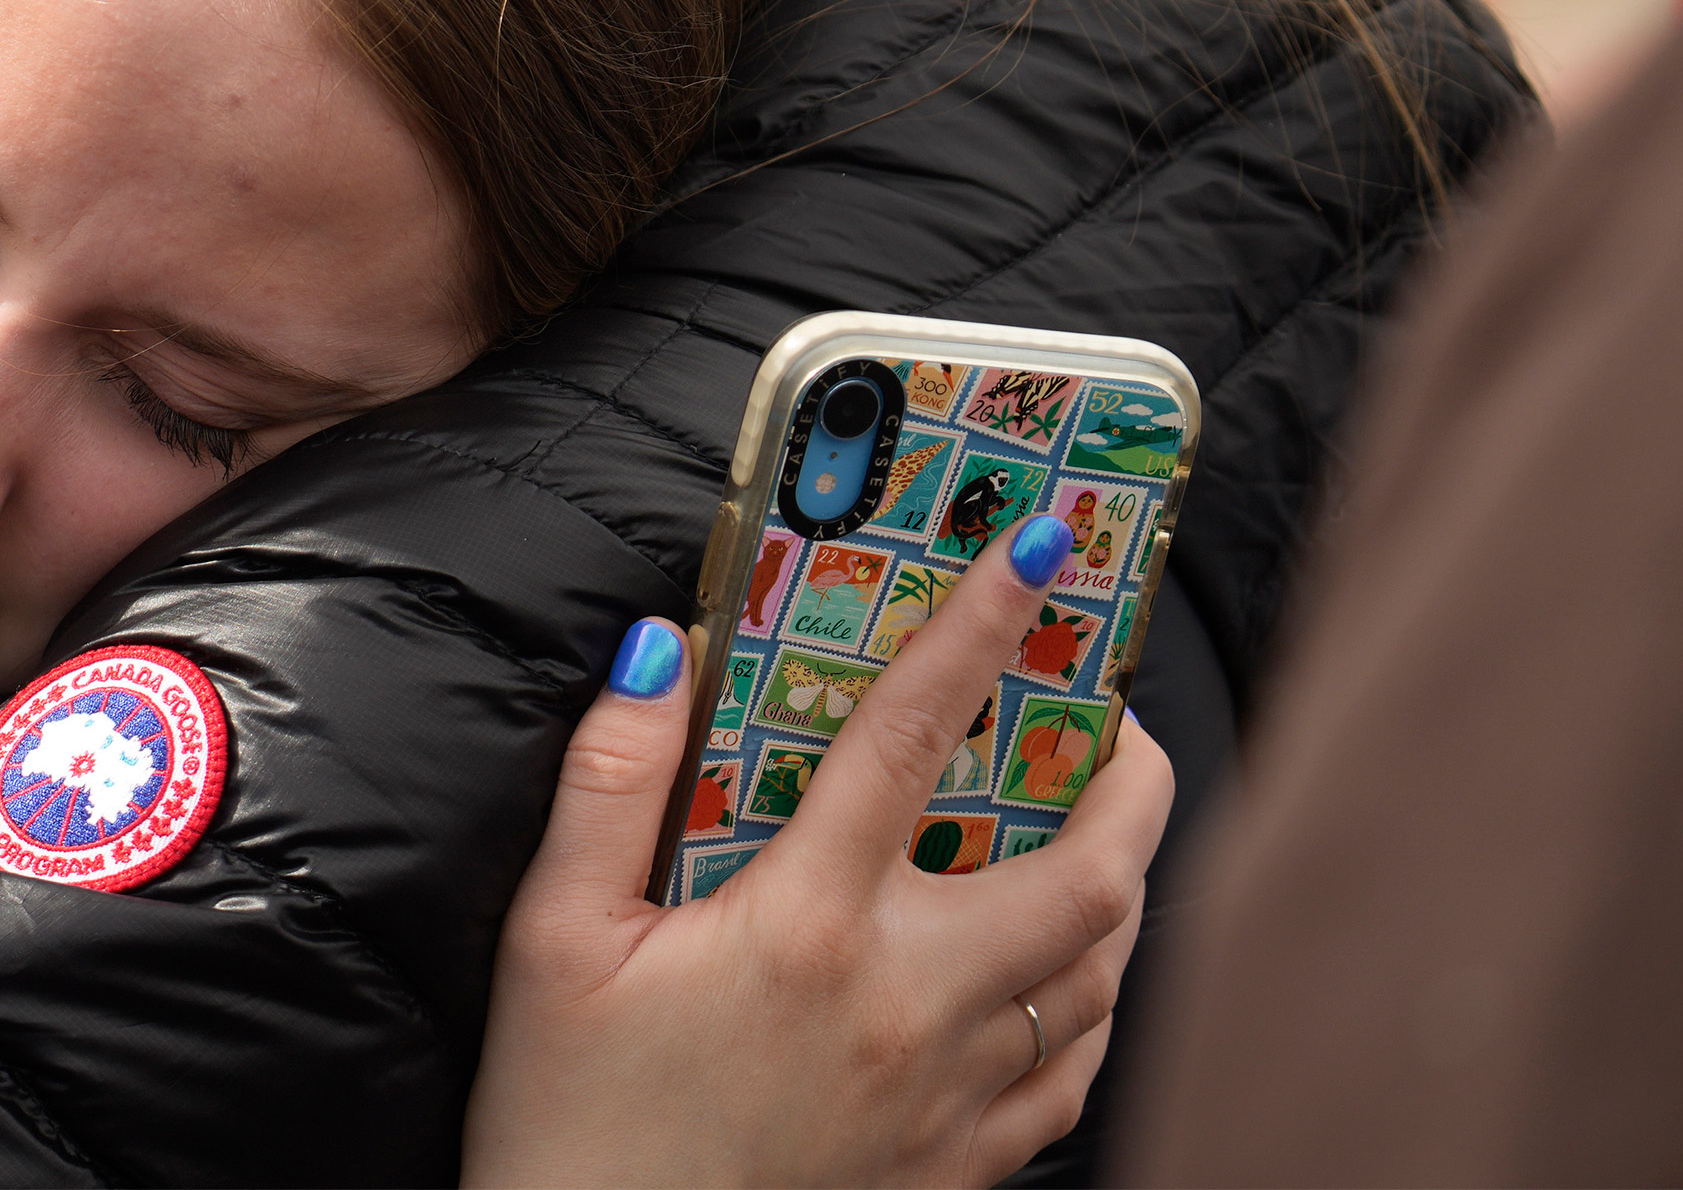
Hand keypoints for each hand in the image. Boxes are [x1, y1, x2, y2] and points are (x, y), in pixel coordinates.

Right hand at [462, 517, 1171, 1189]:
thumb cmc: (571, 1118)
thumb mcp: (553, 937)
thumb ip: (608, 781)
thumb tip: (659, 648)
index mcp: (805, 928)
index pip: (911, 741)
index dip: (977, 631)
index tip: (1030, 554)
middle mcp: (906, 1005)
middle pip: (1089, 871)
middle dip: (1129, 774)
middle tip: (1112, 716)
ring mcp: (951, 1096)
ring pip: (1102, 973)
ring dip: (1118, 883)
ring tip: (1092, 825)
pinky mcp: (961, 1167)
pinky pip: (1074, 1074)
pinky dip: (1088, 1004)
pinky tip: (1057, 973)